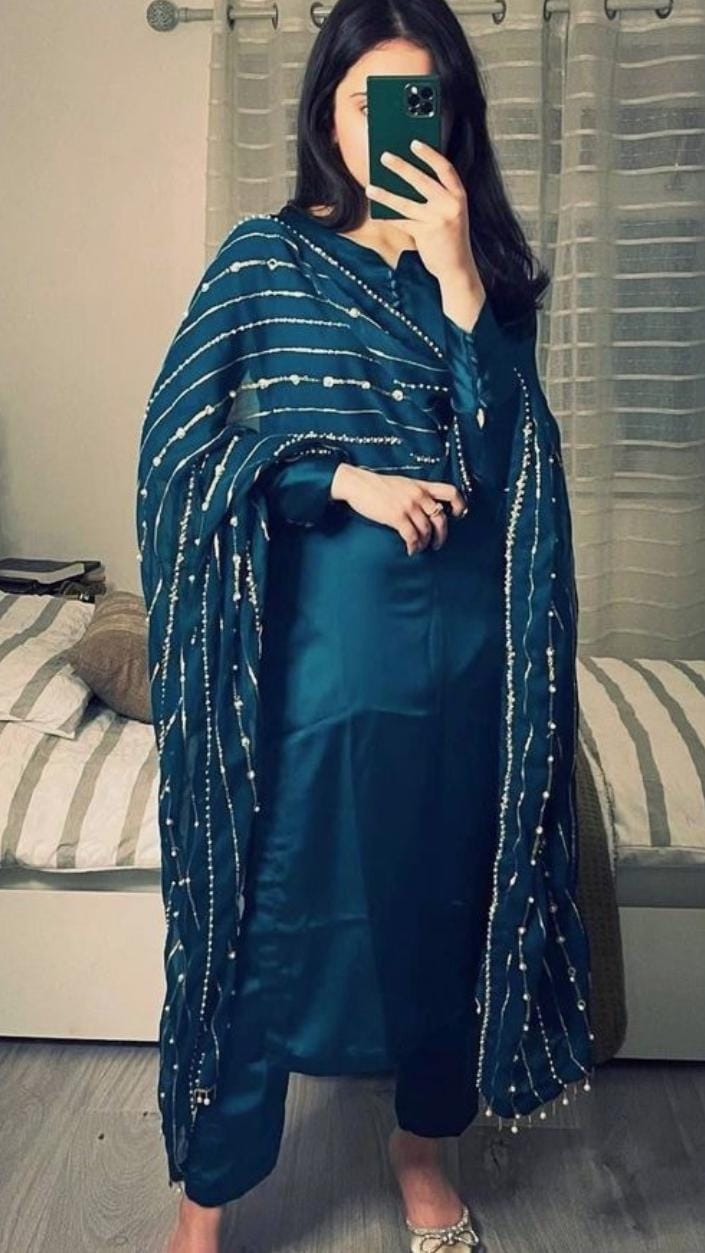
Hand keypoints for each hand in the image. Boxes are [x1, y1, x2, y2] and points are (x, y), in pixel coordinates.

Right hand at [330, 463, 467, 555]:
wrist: (358, 484)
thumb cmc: (379, 486)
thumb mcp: (403, 484)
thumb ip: (417, 493)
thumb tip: (427, 510)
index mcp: (422, 486)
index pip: (451, 491)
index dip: (459, 504)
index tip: (457, 515)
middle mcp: (418, 495)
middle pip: (441, 518)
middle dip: (441, 535)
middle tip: (437, 544)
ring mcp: (408, 506)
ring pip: (426, 530)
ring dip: (425, 543)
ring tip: (419, 547)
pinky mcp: (397, 517)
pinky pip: (412, 536)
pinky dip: (413, 546)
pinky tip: (410, 550)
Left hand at [366, 139, 482, 292]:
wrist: (456, 267)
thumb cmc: (451, 238)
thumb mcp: (451, 213)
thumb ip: (437, 197)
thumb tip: (406, 181)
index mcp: (459, 196)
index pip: (445, 168)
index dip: (429, 154)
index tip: (414, 143)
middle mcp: (450, 205)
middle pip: (422, 180)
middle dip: (401, 167)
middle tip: (384, 157)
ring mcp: (437, 219)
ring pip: (406, 202)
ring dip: (385, 194)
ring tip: (370, 187)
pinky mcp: (425, 233)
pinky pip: (401, 221)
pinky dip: (388, 217)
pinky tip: (376, 213)